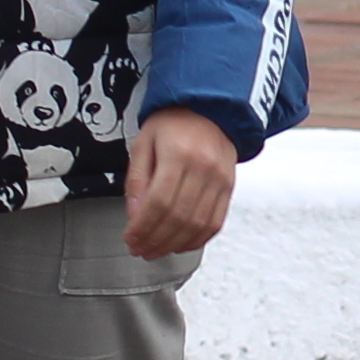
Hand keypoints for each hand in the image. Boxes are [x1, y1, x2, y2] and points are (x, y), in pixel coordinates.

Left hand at [123, 106, 237, 258]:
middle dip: (155, 240)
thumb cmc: (174, 123)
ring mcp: (220, 180)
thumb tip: (134, 215)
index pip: (159, 202)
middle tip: (140, 250)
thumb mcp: (144, 143)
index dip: (143, 227)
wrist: (210, 108)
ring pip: (197, 225)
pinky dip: (197, 240)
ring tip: (155, 250)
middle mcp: (204, 168)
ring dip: (174, 245)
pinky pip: (215, 222)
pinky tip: (180, 244)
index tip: (130, 238)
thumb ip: (137, 180)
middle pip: (178, 217)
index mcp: (178, 154)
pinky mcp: (229, 188)